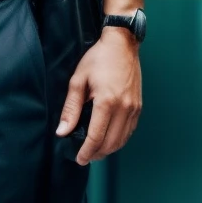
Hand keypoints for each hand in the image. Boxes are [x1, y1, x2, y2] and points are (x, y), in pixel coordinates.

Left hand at [56, 29, 141, 165]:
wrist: (123, 43)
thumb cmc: (98, 58)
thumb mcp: (78, 79)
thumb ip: (70, 108)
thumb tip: (62, 132)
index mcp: (107, 101)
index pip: (96, 137)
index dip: (86, 152)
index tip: (79, 159)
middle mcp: (123, 107)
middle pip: (110, 143)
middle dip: (96, 154)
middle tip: (85, 156)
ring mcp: (133, 107)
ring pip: (122, 140)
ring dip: (108, 149)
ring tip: (96, 150)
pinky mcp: (138, 105)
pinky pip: (129, 131)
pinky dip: (119, 139)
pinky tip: (109, 138)